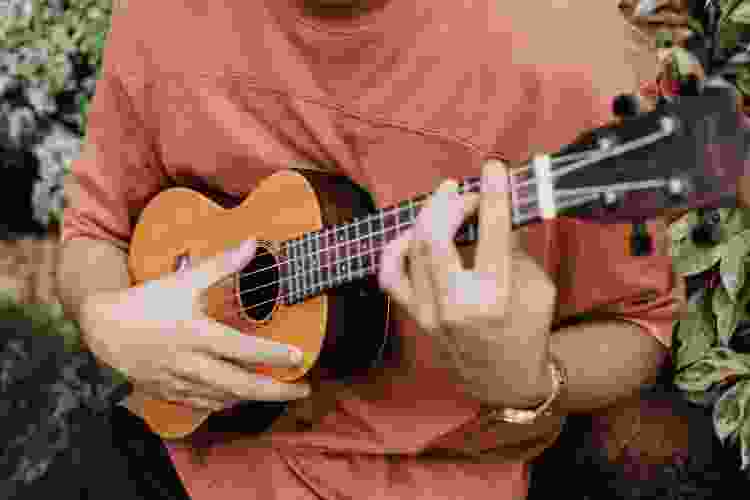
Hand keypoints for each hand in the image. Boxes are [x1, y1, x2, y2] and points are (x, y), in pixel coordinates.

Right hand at [78, 239, 310, 411]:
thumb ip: (220, 264)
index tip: (299, 357)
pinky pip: (204, 405)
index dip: (274, 355)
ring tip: (279, 392)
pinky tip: (241, 396)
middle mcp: (190, 363)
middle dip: (275, 392)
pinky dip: (227, 402)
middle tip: (302, 390)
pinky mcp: (169, 393)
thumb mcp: (184, 280)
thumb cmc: (147, 301)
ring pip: (225, 399)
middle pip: (240, 385)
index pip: (244, 350)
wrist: (104, 328)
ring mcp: (179, 382)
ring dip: (254, 397)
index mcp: (196, 334)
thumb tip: (252, 244)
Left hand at [377, 160, 556, 405]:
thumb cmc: (528, 328)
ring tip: (443, 203)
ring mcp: (431, 313)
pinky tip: (411, 234)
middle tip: (462, 190)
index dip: (492, 194)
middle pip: (435, 237)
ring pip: (412, 250)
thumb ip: (512, 247)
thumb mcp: (536, 286)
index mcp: (496, 298)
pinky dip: (395, 249)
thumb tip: (490, 207)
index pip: (491, 233)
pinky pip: (391, 276)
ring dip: (427, 217)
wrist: (505, 377)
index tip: (493, 167)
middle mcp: (458, 305)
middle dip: (447, 203)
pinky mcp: (417, 316)